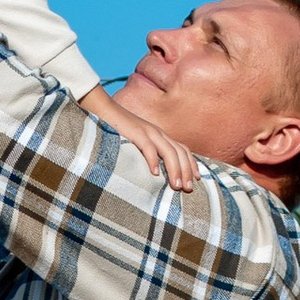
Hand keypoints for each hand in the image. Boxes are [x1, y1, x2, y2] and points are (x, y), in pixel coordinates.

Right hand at [83, 87, 198, 194]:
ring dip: (175, 169)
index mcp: (160, 136)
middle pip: (180, 152)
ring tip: (176, 186)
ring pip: (169, 152)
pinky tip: (155, 174)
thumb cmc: (118, 129)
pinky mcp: (135, 132)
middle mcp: (158, 133)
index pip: (183, 149)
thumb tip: (155, 172)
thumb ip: (148, 152)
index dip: (191, 164)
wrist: (103, 110)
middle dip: (186, 171)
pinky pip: (149, 147)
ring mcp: (148, 132)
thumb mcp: (138, 141)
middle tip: (188, 189)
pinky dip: (153, 161)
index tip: (196, 180)